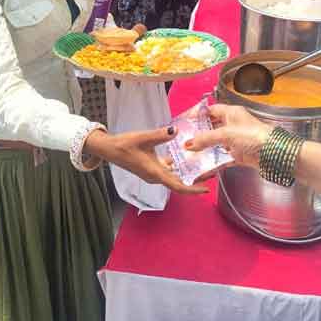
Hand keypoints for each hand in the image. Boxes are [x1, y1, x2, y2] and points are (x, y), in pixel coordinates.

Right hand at [85, 127, 206, 194]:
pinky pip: (168, 170)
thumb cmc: (124, 145)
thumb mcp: (142, 138)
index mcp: (154, 172)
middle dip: (194, 180)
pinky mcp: (151, 168)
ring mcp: (153, 173)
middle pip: (178, 182)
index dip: (192, 189)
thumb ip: (159, 135)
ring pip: (174, 176)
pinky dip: (178, 166)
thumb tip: (175, 131)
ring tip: (202, 165)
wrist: (109, 149)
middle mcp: (155, 176)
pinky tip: (185, 156)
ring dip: (187, 173)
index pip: (176, 185)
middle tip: (211, 173)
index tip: (206, 189)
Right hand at [185, 104, 271, 169]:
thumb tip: (189, 144)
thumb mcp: (226, 134)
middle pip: (212, 128)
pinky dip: (213, 162)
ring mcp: (236, 141)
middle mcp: (233, 125)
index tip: (186, 121)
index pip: (211, 110)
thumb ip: (206, 138)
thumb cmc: (254, 136)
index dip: (199, 115)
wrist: (273, 154)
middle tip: (184, 140)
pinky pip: (222, 158)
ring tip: (189, 155)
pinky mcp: (239, 155)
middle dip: (199, 135)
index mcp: (232, 113)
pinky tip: (203, 167)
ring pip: (216, 145)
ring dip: (205, 150)